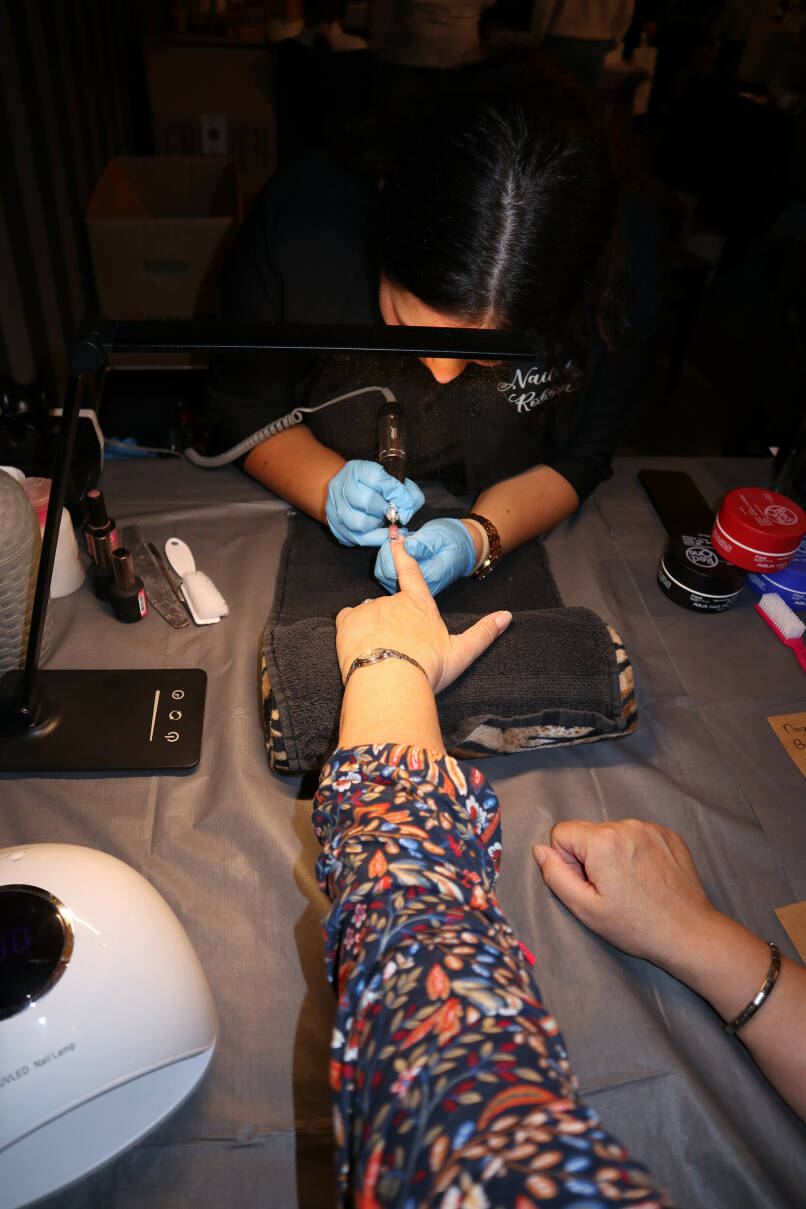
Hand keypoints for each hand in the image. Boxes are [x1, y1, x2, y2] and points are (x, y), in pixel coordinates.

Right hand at [326, 461, 423, 546]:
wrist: (347, 494)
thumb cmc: (373, 487)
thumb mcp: (391, 479)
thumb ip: (406, 491)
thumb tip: (407, 512)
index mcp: (356, 470)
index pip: (375, 477)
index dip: (394, 490)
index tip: (405, 499)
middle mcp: (341, 488)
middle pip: (365, 501)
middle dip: (384, 508)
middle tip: (392, 510)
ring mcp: (336, 509)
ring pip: (360, 522)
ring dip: (377, 523)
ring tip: (382, 518)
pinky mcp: (338, 528)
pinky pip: (360, 538)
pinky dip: (377, 537)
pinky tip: (386, 533)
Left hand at [337, 529, 510, 692]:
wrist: (392, 681)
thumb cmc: (427, 667)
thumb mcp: (461, 653)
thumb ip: (483, 633)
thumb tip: (507, 616)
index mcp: (420, 605)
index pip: (411, 573)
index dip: (402, 553)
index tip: (395, 536)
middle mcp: (394, 601)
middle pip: (390, 606)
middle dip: (390, 624)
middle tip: (397, 652)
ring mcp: (370, 607)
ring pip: (368, 614)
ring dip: (372, 629)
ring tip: (380, 655)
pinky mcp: (349, 619)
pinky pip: (347, 619)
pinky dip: (352, 630)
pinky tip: (359, 647)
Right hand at [532, 819, 718, 974]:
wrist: (689, 933)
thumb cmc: (636, 926)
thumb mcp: (585, 909)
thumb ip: (555, 876)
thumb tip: (539, 850)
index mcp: (603, 841)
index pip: (561, 833)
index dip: (567, 861)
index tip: (588, 884)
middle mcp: (627, 825)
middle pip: (588, 833)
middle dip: (590, 857)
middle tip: (611, 890)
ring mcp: (651, 828)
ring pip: (613, 834)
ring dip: (614, 854)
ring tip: (632, 886)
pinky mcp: (669, 834)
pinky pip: (637, 836)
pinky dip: (636, 853)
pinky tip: (648, 878)